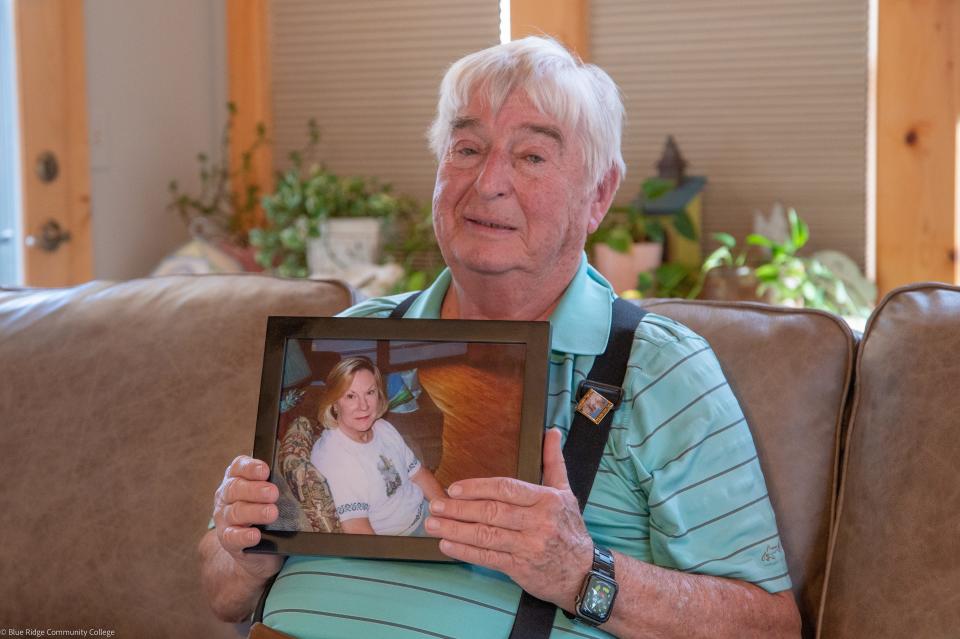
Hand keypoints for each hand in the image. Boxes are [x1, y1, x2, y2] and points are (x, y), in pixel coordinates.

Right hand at [212, 455, 283, 579]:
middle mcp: (226, 496)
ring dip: (254, 512)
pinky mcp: (227, 540)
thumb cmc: (266, 510)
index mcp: (237, 478)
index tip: (265, 471)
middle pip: (235, 489)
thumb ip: (277, 482)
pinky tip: (255, 535)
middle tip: (273, 493)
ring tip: (271, 513)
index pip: (238, 467)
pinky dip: (243, 536)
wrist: (259, 547)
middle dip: (255, 490)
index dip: (250, 468)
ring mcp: (224, 518)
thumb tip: (301, 476)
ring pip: (235, 512)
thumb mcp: (269, 494)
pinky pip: (232, 537)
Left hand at [425, 429, 593, 609]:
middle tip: (435, 505)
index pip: (506, 489)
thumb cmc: (570, 529)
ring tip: (433, 524)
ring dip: (455, 530)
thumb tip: (551, 431)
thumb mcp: (566, 493)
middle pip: (492, 512)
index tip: (454, 488)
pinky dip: (465, 552)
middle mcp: (537, 522)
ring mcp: (528, 546)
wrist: (582, 573)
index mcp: (546, 500)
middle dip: (459, 509)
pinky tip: (447, 545)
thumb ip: (553, 462)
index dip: (478, 487)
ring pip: (486, 535)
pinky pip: (488, 557)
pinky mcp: (520, 568)